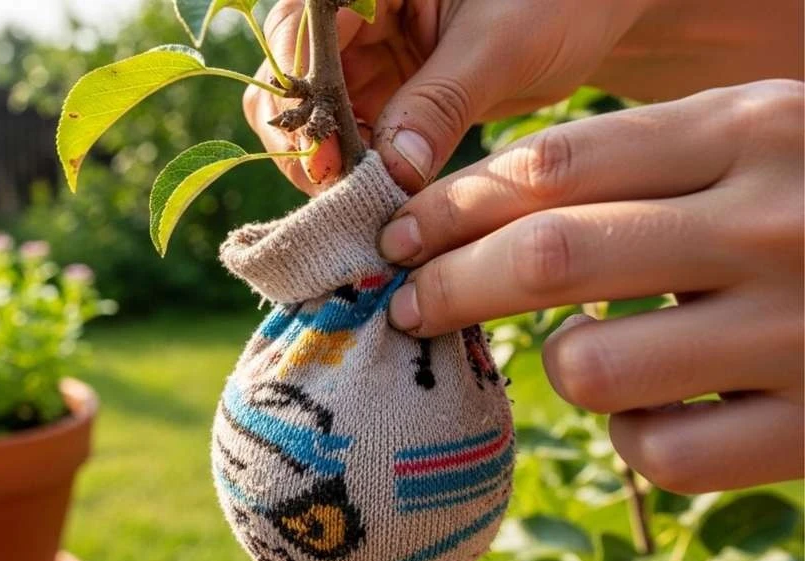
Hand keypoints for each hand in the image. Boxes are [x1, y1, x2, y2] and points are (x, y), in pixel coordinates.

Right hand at [244, 0, 802, 193]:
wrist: (599, 16)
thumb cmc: (562, 0)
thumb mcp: (502, 45)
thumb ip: (441, 101)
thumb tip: (391, 170)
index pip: (306, 31)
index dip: (306, 94)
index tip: (329, 157)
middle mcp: (356, 12)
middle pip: (294, 77)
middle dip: (306, 137)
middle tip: (336, 192)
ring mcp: (366, 55)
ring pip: (313, 114)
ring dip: (326, 162)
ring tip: (358, 205)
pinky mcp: (384, 95)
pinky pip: (349, 137)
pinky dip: (355, 172)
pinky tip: (375, 202)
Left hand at [378, 80, 803, 492]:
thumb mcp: (757, 139)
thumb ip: (640, 163)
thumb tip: (475, 213)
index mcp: (753, 129)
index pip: (553, 166)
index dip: (452, 206)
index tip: (399, 233)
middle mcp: (773, 222)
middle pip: (547, 258)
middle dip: (446, 285)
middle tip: (406, 303)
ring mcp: (799, 329)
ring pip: (589, 365)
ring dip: (558, 362)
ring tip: (587, 348)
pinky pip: (660, 452)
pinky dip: (633, 436)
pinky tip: (658, 407)